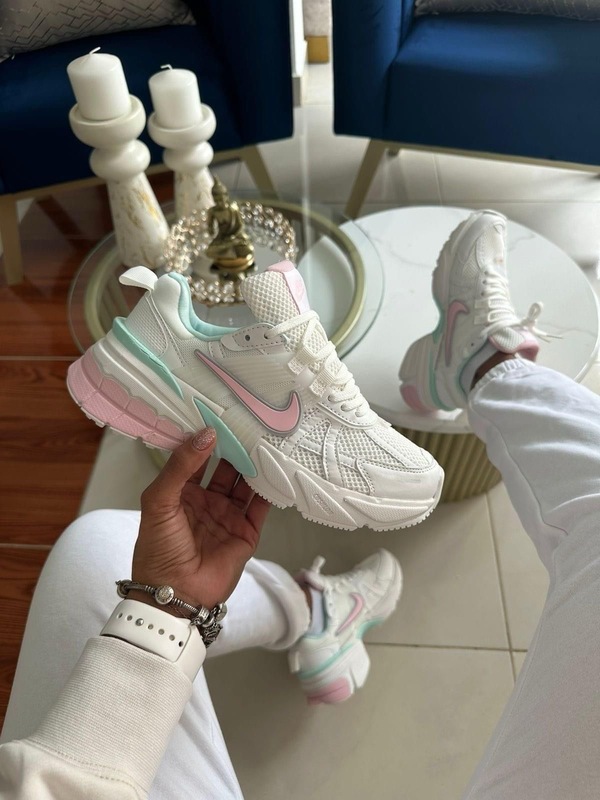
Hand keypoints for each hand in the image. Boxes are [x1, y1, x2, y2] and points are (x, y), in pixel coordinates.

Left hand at [131, 428, 270, 609]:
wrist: (176, 595)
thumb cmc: (158, 549)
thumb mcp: (158, 501)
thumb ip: (180, 466)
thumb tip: (206, 435)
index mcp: (181, 493)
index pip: (197, 458)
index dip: (206, 439)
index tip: (219, 414)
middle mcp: (207, 501)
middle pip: (225, 467)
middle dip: (235, 448)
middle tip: (249, 422)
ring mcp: (228, 516)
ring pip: (245, 483)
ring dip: (254, 465)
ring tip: (266, 440)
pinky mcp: (247, 532)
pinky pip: (261, 506)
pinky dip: (270, 489)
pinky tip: (276, 469)